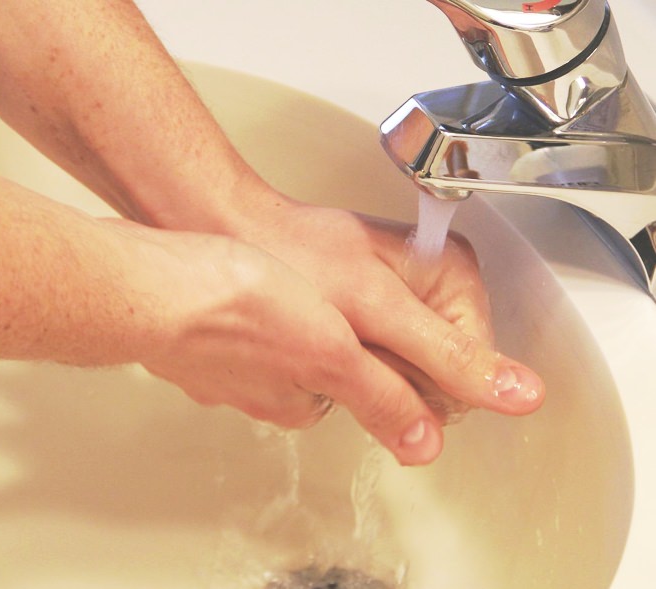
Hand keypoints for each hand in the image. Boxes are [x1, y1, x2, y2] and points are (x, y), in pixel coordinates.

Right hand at [113, 221, 443, 464]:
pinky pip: (238, 325)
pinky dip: (249, 304)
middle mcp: (260, 392)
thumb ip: (382, 396)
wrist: (152, 283)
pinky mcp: (200, 335)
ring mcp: (225, 365)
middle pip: (313, 369)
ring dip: (286, 316)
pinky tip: (247, 278)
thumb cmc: (234, 310)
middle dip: (330, 334)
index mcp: (298, 401)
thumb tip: (426, 444)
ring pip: (275, 345)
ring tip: (289, 279)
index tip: (373, 319)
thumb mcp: (333, 353)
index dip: (374, 352)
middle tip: (334, 292)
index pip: (354, 390)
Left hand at [237, 196, 544, 425]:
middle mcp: (442, 291)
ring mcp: (412, 307)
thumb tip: (519, 395)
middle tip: (357, 343)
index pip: (476, 370)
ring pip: (413, 379)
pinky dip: (360, 367)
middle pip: (445, 378)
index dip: (426, 381)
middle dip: (399, 376)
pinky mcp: (383, 321)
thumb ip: (446, 357)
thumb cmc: (299, 258)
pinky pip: (386, 368)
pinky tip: (337, 342)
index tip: (382, 357)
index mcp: (458, 277)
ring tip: (343, 337)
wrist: (245, 243)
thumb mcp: (378, 311)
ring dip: (376, 372)